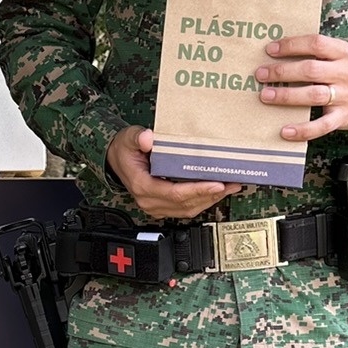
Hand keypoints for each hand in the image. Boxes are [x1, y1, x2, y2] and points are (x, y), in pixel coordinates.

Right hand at [106, 126, 240, 220]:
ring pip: (188, 209)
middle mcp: (149, 201)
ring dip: (210, 200)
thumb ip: (139, 138)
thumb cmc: (125, 149)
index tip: (216, 184)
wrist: (116, 159)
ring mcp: (156, 206)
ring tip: (230, 187)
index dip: (197, 190)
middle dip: (211, 195)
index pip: (175, 193)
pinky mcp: (163, 206)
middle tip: (231, 183)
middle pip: (186, 204)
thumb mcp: (129, 138)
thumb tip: (149, 138)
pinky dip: (203, 201)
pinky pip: (186, 208)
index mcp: (143, 186)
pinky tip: (216, 192)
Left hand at [255, 34, 347, 141]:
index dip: (292, 45)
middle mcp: (344, 73)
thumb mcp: (341, 53)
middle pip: (311, 70)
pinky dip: (303, 129)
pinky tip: (285, 131)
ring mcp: (344, 96)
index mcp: (342, 53)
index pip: (316, 44)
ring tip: (266, 95)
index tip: (270, 49)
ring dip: (287, 96)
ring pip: (313, 95)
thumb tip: (279, 49)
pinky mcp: (343, 118)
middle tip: (261, 74)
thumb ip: (318, 51)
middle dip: (283, 71)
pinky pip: (322, 126)